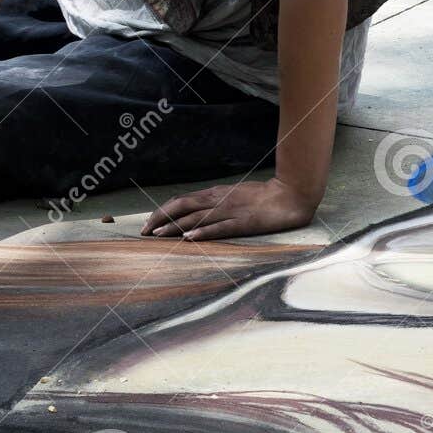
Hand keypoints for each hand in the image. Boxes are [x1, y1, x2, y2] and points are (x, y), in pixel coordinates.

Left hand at [140, 177, 317, 240]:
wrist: (289, 195)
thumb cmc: (261, 197)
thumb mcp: (232, 195)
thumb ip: (215, 202)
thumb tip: (195, 211)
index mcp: (214, 194)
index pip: (181, 201)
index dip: (162, 212)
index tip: (148, 223)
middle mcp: (217, 201)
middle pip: (182, 207)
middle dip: (160, 219)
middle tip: (144, 232)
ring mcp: (230, 212)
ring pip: (196, 218)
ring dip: (174, 227)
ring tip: (157, 235)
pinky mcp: (243, 223)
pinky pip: (219, 228)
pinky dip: (202, 232)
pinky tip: (189, 238)